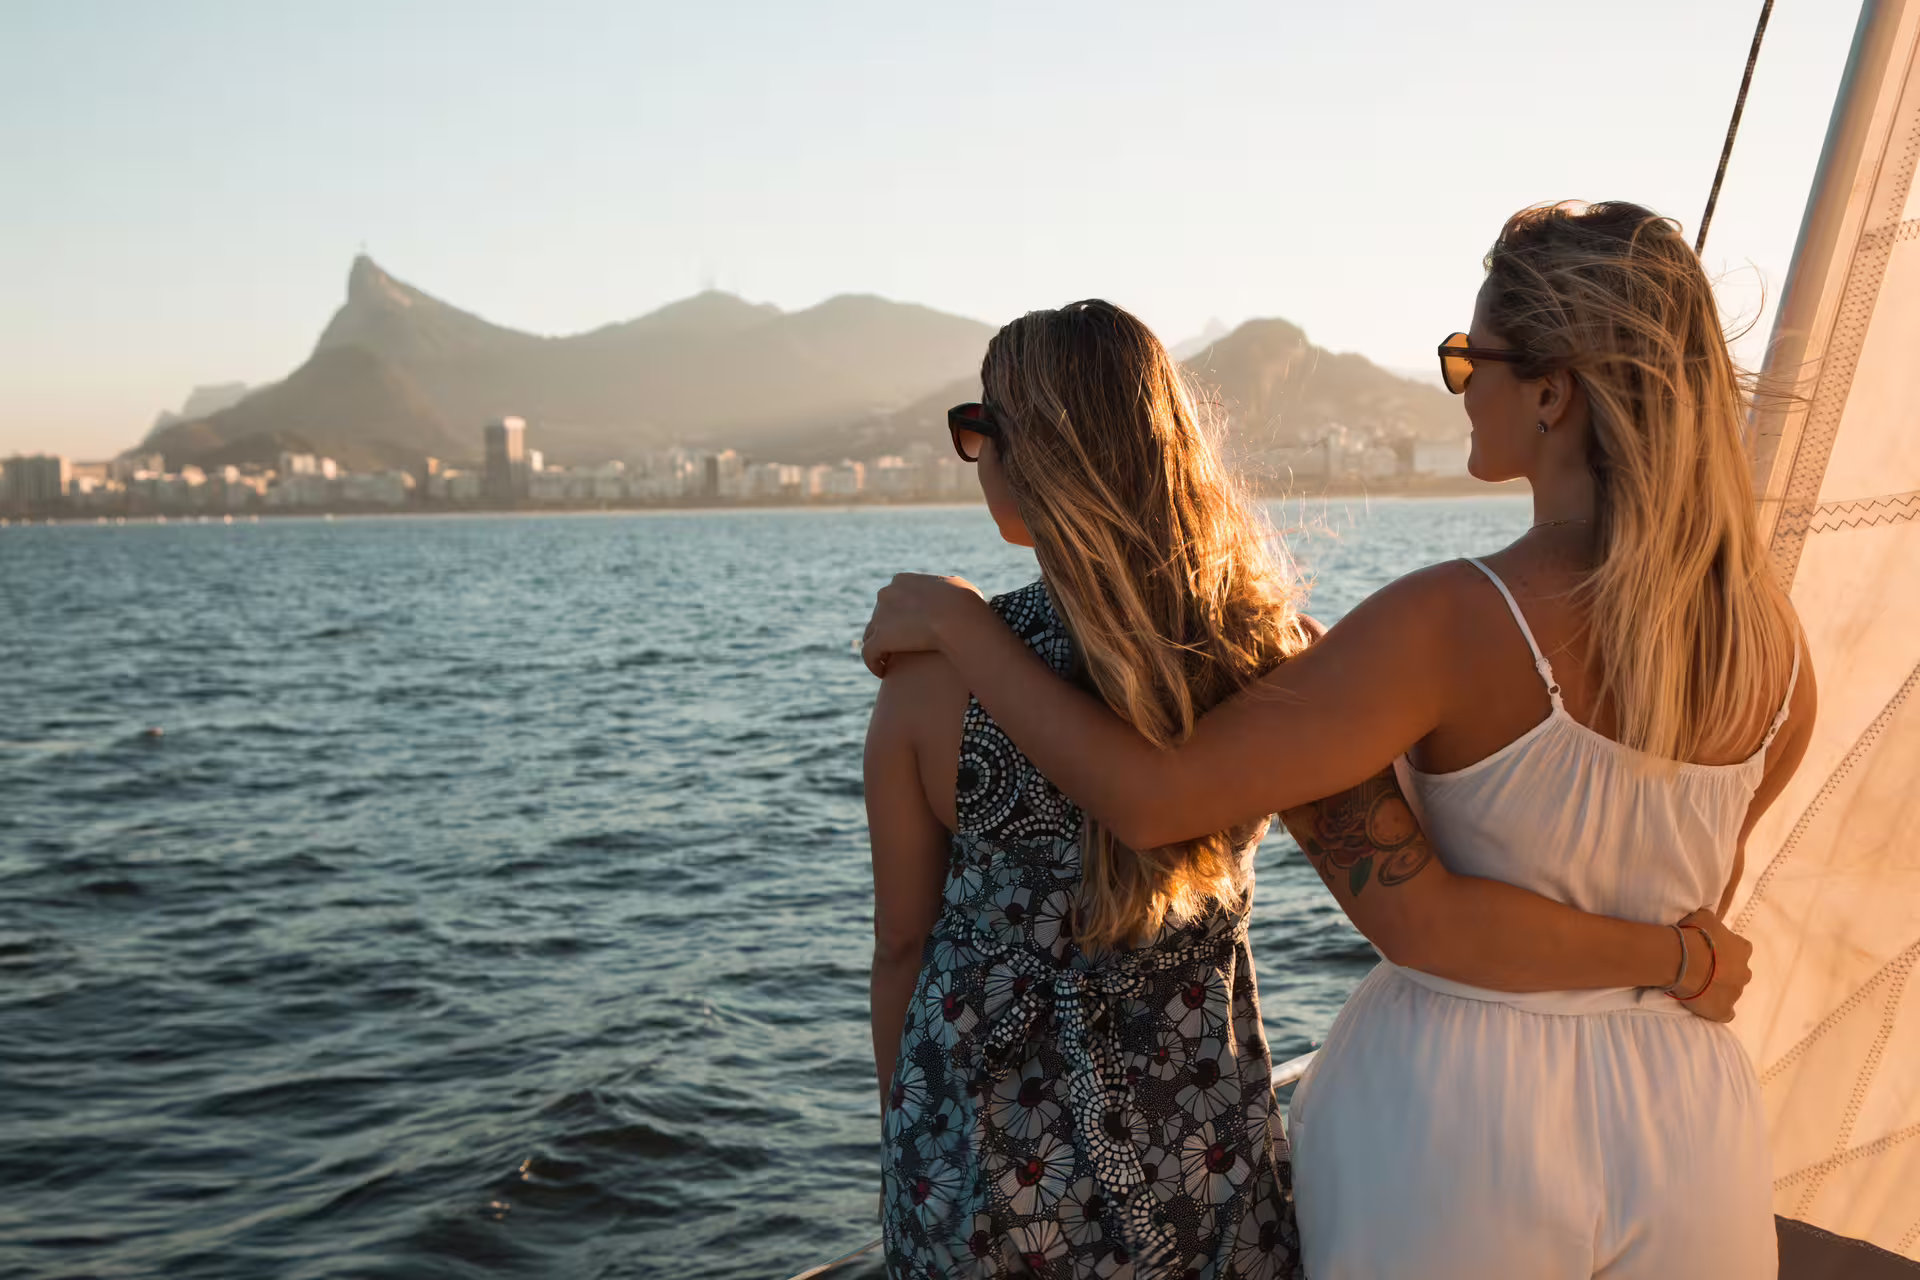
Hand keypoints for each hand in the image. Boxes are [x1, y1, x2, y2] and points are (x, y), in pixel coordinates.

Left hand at [860, 573, 985, 677]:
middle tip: (897, 648)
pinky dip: (874, 663)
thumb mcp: (960, 587)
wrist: (958, 617)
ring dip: (878, 649)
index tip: (907, 628)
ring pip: (870, 635)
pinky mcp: (879, 639)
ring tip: (889, 663)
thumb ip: (952, 589)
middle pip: (879, 616)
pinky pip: (869, 654)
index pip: (892, 598)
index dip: (898, 614)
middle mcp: (886, 595)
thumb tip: (959, 592)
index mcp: (902, 581)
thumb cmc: (965, 603)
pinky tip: (883, 673)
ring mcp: (880, 617)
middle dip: (886, 631)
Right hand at [1669, 908, 1752, 1022]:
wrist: (1684, 960)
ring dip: (1718, 989)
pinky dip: (1716, 1010)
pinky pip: (1724, 1013)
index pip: (1741, 949)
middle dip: (1725, 972)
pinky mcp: (1724, 1010)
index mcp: (1742, 949)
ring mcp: (1736, 993)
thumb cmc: (1694, 935)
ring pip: (1731, 992)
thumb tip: (1712, 923)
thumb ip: (1714, 923)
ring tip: (1696, 986)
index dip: (1726, 950)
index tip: (1711, 950)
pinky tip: (1703, 1006)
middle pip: (1738, 972)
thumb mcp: (1705, 917)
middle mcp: (1744, 972)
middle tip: (1703, 969)